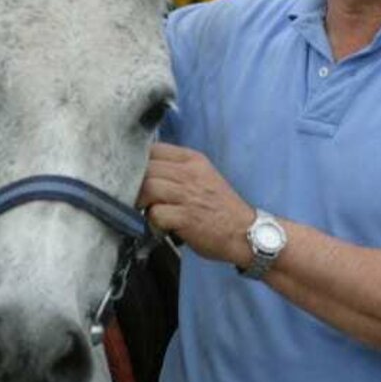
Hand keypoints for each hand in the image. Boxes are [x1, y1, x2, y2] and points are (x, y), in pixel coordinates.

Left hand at [136, 143, 255, 267]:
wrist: (245, 232)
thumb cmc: (221, 206)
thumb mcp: (203, 176)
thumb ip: (178, 170)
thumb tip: (145, 171)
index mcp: (193, 159)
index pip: (154, 149)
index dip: (138, 162)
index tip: (134, 175)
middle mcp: (190, 173)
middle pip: (146, 168)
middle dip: (136, 184)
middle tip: (138, 198)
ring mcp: (188, 195)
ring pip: (148, 187)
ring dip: (142, 202)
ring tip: (148, 211)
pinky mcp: (185, 217)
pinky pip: (155, 213)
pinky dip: (152, 222)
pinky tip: (161, 226)